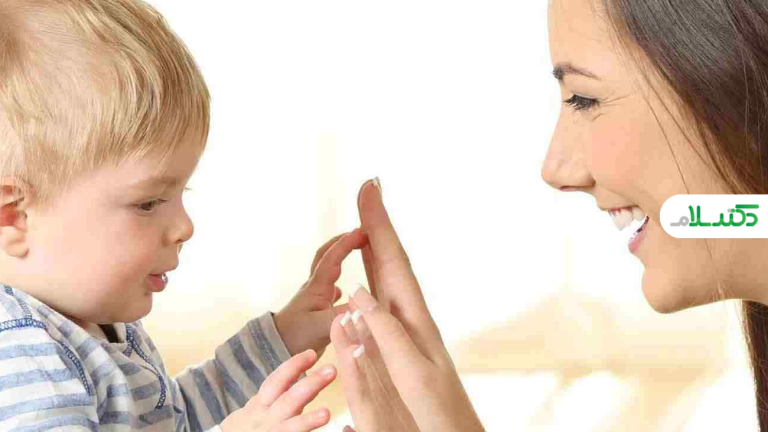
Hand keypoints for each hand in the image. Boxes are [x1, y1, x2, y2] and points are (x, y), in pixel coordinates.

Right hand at [218, 349, 335, 431]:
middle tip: (332, 370)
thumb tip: (298, 369)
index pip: (276, 381)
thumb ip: (275, 394)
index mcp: (261, 405)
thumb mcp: (255, 408)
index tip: (312, 353)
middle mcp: (265, 419)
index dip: (293, 366)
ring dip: (308, 421)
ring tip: (326, 413)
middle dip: (310, 385)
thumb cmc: (248, 428)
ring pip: (291, 428)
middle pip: (288, 401)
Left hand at [274, 229, 366, 357]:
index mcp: (316, 287)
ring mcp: (314, 299)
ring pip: (328, 272)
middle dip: (342, 242)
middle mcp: (315, 288)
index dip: (347, 243)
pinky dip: (340, 285)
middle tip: (360, 234)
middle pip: (326, 257)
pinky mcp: (315, 312)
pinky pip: (329, 291)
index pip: (332, 258)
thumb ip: (344, 315)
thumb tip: (366, 303)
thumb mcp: (320, 326)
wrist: (274, 350)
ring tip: (357, 254)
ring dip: (340, 259)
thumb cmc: (294, 336)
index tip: (362, 231)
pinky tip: (346, 294)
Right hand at [331, 179, 485, 431]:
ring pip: (388, 275)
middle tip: (368, 188)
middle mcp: (411, 315)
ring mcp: (406, 326)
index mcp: (415, 319)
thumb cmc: (438, 412)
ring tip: (365, 220)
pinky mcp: (400, 341)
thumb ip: (387, 335)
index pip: (394, 261)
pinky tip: (367, 274)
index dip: (379, 224)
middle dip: (378, 223)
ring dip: (376, 245)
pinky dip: (373, 276)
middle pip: (392, 259)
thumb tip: (357, 292)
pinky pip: (382, 297)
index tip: (369, 188)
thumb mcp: (412, 375)